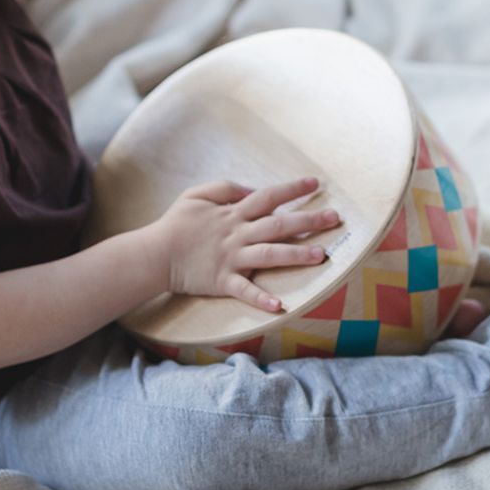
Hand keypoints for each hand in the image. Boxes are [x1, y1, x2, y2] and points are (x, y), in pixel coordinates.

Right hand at [150, 176, 339, 312]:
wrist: (155, 253)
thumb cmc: (176, 222)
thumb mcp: (196, 194)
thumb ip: (225, 188)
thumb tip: (251, 190)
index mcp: (232, 213)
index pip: (267, 197)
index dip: (291, 189)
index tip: (315, 184)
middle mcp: (236, 234)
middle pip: (277, 225)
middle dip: (308, 220)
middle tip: (335, 218)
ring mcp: (231, 258)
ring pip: (269, 255)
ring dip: (295, 254)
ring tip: (320, 255)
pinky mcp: (223, 281)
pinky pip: (245, 291)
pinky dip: (262, 299)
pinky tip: (281, 306)